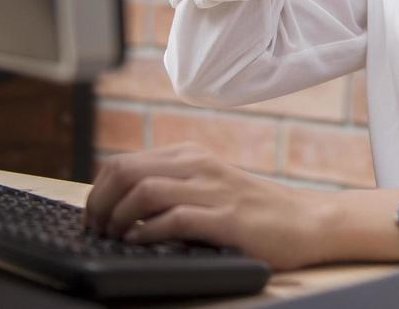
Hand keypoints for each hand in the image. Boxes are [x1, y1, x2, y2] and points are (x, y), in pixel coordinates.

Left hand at [82, 143, 329, 270]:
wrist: (305, 221)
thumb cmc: (253, 210)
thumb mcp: (208, 185)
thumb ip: (172, 186)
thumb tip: (120, 206)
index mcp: (190, 156)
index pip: (124, 162)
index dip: (98, 192)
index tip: (93, 218)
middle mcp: (199, 166)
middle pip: (127, 171)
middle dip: (100, 203)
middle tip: (96, 229)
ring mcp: (213, 190)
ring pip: (145, 191)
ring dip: (118, 217)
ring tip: (114, 237)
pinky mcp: (227, 218)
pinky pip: (176, 219)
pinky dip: (148, 232)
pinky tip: (140, 242)